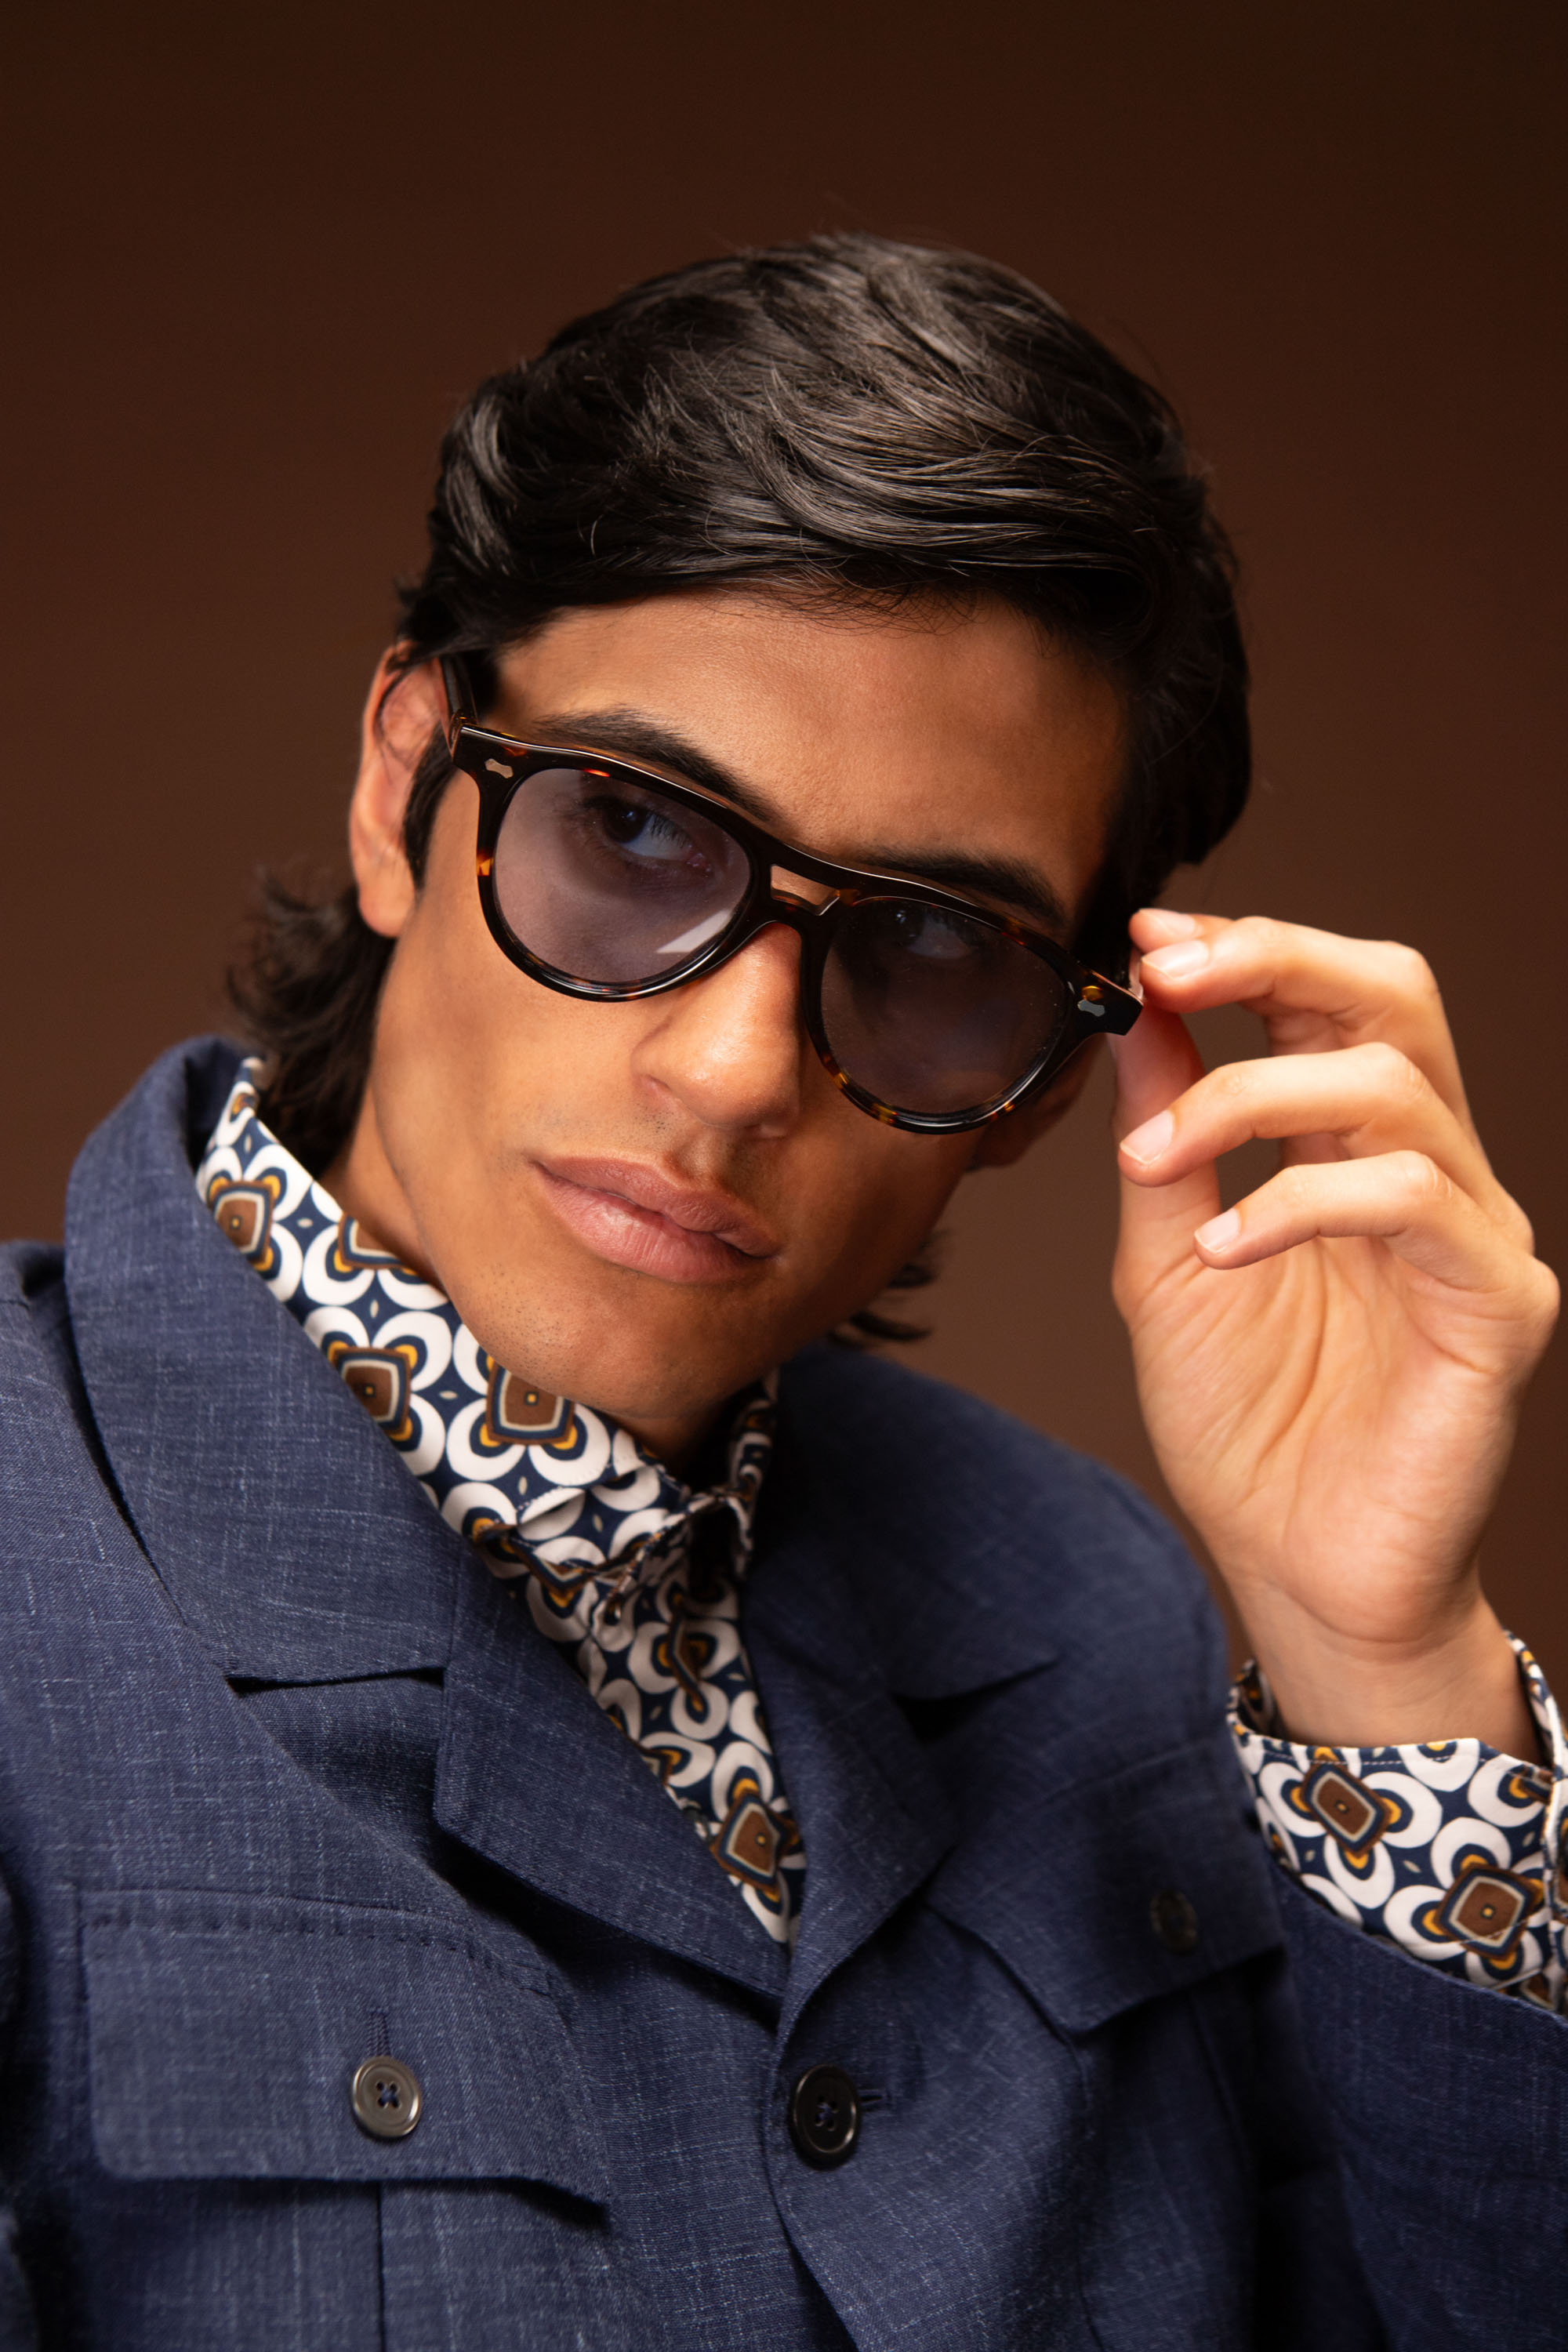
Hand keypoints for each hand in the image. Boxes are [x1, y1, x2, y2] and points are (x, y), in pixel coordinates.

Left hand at [1111, 910, 1558, 1751]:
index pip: (1329, 999)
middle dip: (1276, 958)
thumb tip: (1134, 1014)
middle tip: (1166, 969)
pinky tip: (1223, 1246)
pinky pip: (1415, 1204)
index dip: (1247, 947)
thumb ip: (1164, 1141)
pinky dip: (1303, 1203)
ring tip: (1152, 1161)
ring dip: (1251, 1097)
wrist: (1301, 1574)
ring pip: (1396, 1088)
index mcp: (1352, 1147)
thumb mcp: (1165, 1265)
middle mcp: (1430, 1168)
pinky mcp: (1499, 1306)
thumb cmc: (1247, 1428)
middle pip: (1395, 997)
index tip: (1144, 939)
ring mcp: (1474, 1232)